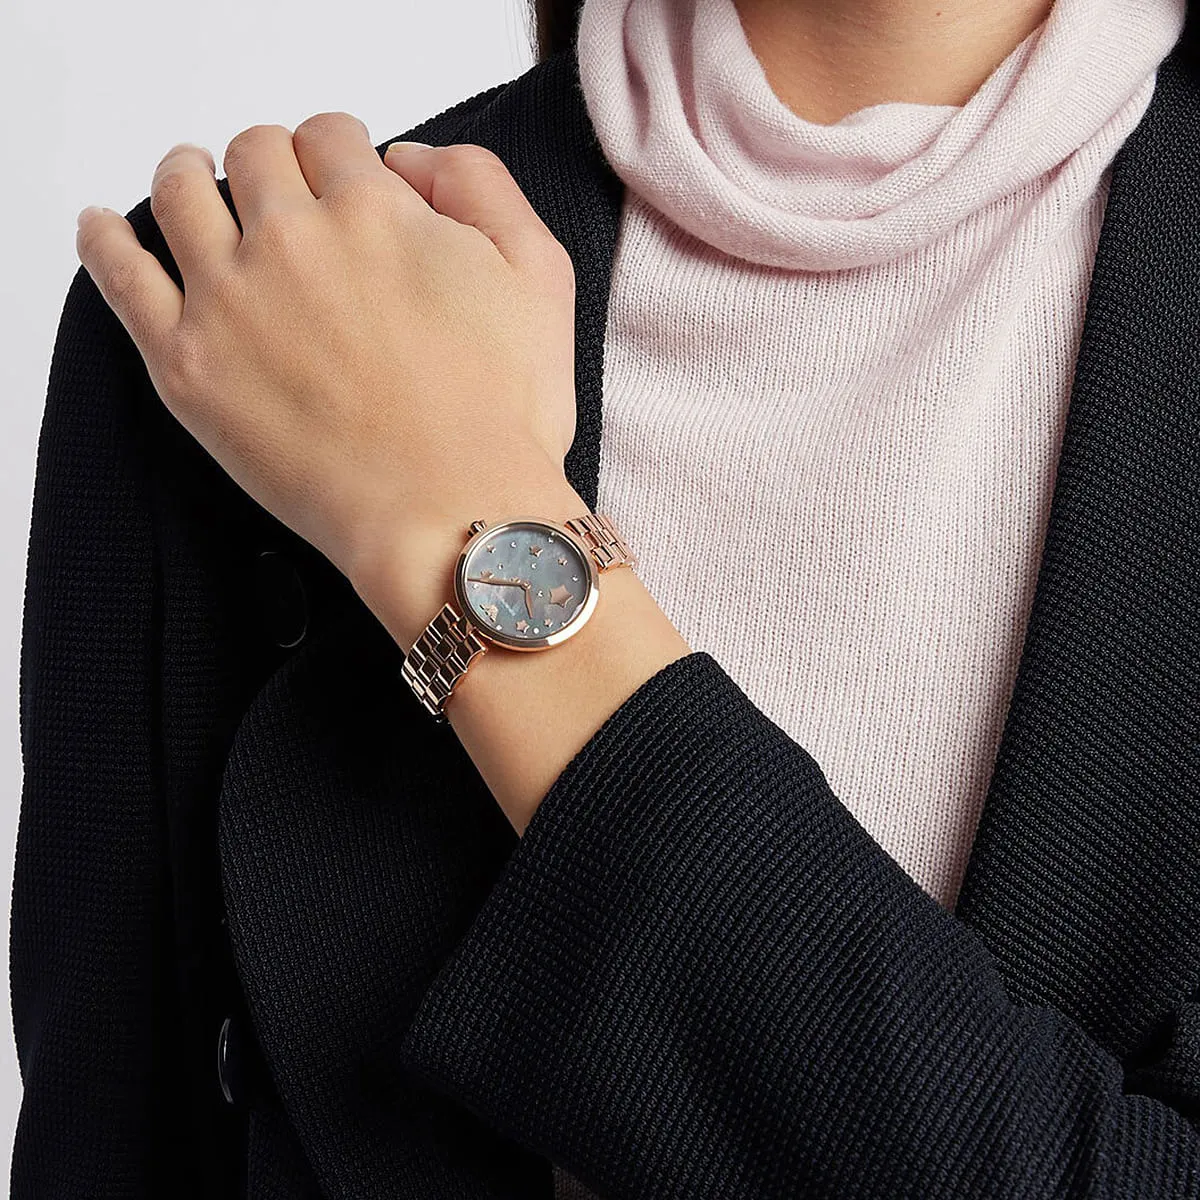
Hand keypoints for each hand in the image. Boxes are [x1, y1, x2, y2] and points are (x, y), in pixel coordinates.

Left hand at [75, 114, 583, 645]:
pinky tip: (105, 229)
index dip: (337, 150)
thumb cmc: (502, 416)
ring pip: (181, 192)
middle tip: (280, 193)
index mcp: (374, 209)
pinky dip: (104, 238)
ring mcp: (230, 298)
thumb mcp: (541, 276)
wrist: (453, 514)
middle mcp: (292, 236)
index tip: (337, 176)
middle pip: (255, 155)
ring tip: (193, 184)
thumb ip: (480, 186)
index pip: (330, 138)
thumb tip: (406, 158)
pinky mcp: (186, 363)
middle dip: (271, 162)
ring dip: (188, 174)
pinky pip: (119, 273)